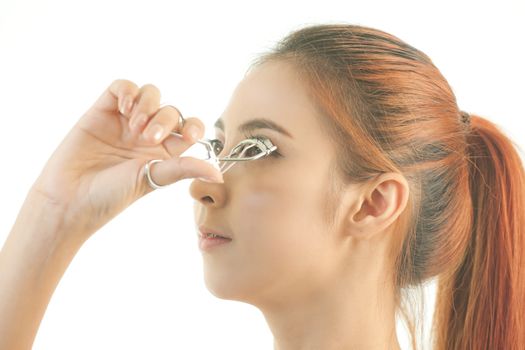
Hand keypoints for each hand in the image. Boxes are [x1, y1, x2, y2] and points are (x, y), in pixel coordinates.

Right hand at [29, 79, 222, 241]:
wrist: (70, 198)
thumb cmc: (111, 195)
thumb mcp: (154, 178)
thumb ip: (184, 169)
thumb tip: (219, 175)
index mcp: (164, 152)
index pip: (189, 128)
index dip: (194, 126)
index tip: (189, 137)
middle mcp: (147, 135)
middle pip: (171, 110)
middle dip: (165, 119)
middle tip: (147, 138)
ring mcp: (125, 121)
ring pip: (150, 94)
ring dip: (147, 105)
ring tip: (133, 125)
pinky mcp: (102, 111)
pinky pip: (122, 86)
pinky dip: (127, 91)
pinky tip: (123, 107)